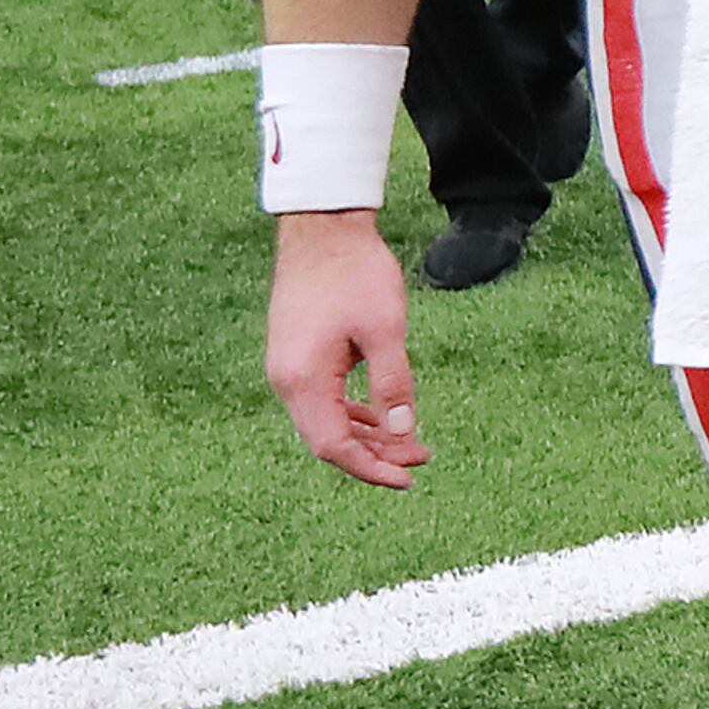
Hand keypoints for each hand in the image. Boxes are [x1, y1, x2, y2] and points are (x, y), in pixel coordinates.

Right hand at [265, 210, 429, 486]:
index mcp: (303, 379)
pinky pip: (324, 399)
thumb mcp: (385, 330)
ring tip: (411, 441)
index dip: (371, 468)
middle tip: (421, 457)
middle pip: (328, 439)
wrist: (323, 229)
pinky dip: (354, 413)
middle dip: (375, 454)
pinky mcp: (296, 356)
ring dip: (368, 435)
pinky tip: (383, 416)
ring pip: (326, 421)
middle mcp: (286, 380)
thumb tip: (404, 433)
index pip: (333, 446)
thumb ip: (394, 384)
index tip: (408, 478)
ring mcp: (287, 368)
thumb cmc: (354, 274)